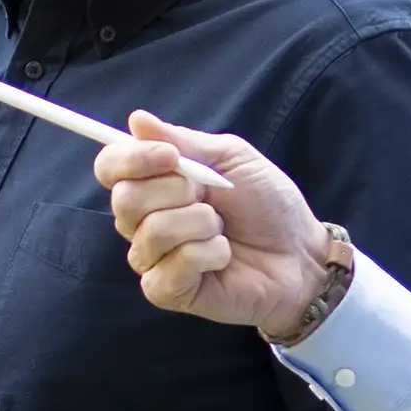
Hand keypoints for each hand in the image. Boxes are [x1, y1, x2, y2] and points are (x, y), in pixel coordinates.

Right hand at [96, 112, 329, 332]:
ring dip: (201, 224)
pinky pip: (171, 267)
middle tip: (210, 197)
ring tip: (222, 229)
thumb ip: (183, 141)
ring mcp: (152, 258)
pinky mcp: (165, 290)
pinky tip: (223, 257)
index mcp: (153, 183)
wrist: (299, 251)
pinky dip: (208, 255)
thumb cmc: (267, 204)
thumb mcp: (231, 158)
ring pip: (153, 232)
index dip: (132, 159)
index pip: (111, 167)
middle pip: (124, 199)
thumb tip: (136, 120)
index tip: (170, 155)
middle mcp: (143, 220)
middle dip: (177, 191)